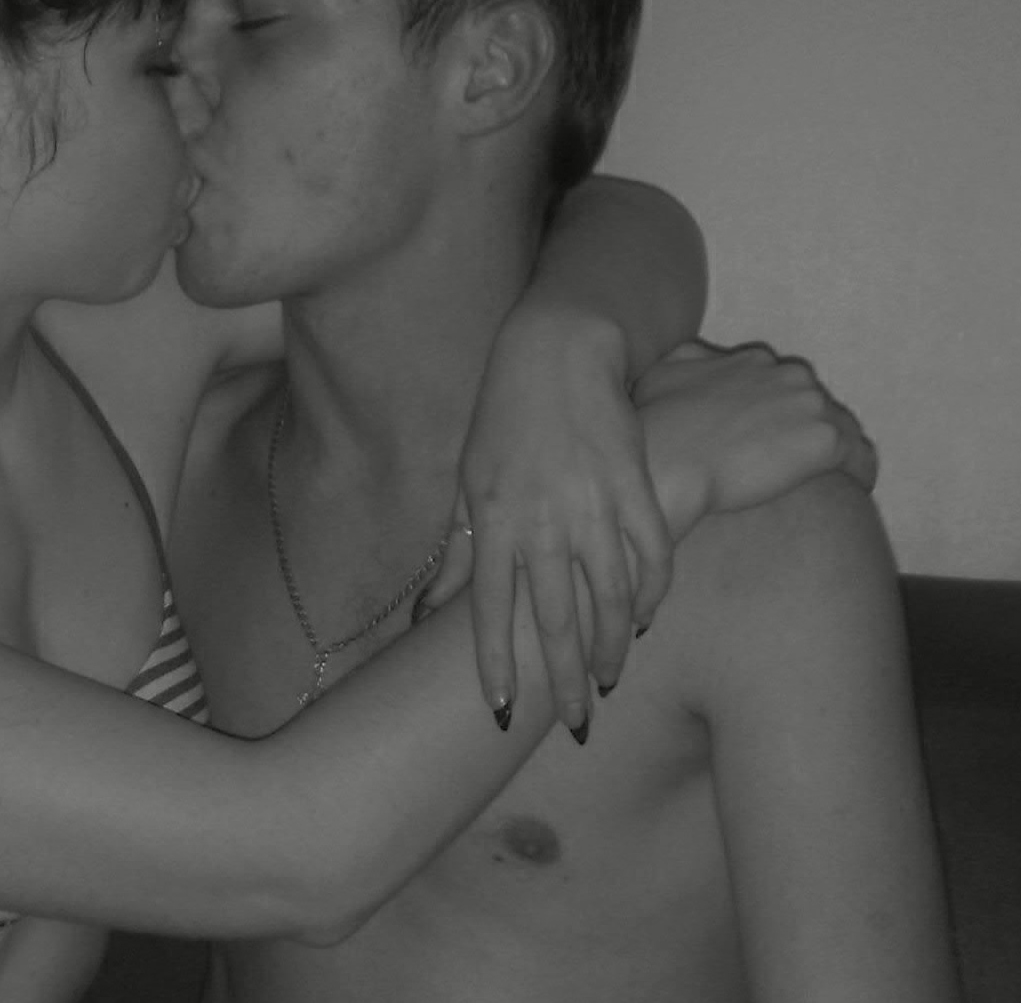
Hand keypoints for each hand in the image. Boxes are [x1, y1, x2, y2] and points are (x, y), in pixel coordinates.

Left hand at [424, 305, 672, 733]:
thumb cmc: (503, 420)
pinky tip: (644, 621)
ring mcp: (593, 504)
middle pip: (555, 618)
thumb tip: (425, 616)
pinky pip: (653, 556)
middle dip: (563, 681)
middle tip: (577, 725)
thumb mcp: (467, 483)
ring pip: (611, 599)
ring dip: (611, 649)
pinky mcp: (636, 486)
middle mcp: (541, 519)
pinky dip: (652, 595)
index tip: (503, 713)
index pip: (489, 610)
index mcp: (493, 519)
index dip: (496, 665)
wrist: (558, 353)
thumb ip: (455, 554)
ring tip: (608, 682)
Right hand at [636, 339, 876, 542]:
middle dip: (808, 430)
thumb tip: (703, 361)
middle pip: (818, 404)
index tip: (773, 438)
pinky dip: (859, 475)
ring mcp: (811, 405)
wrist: (668, 461)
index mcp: (755, 361)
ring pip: (844, 429)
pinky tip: (849, 494)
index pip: (787, 385)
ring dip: (835, 453)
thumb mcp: (665, 372)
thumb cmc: (658, 425)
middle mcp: (788, 374)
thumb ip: (695, 361)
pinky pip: (862, 459)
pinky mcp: (825, 441)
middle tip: (794, 464)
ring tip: (828, 483)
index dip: (782, 414)